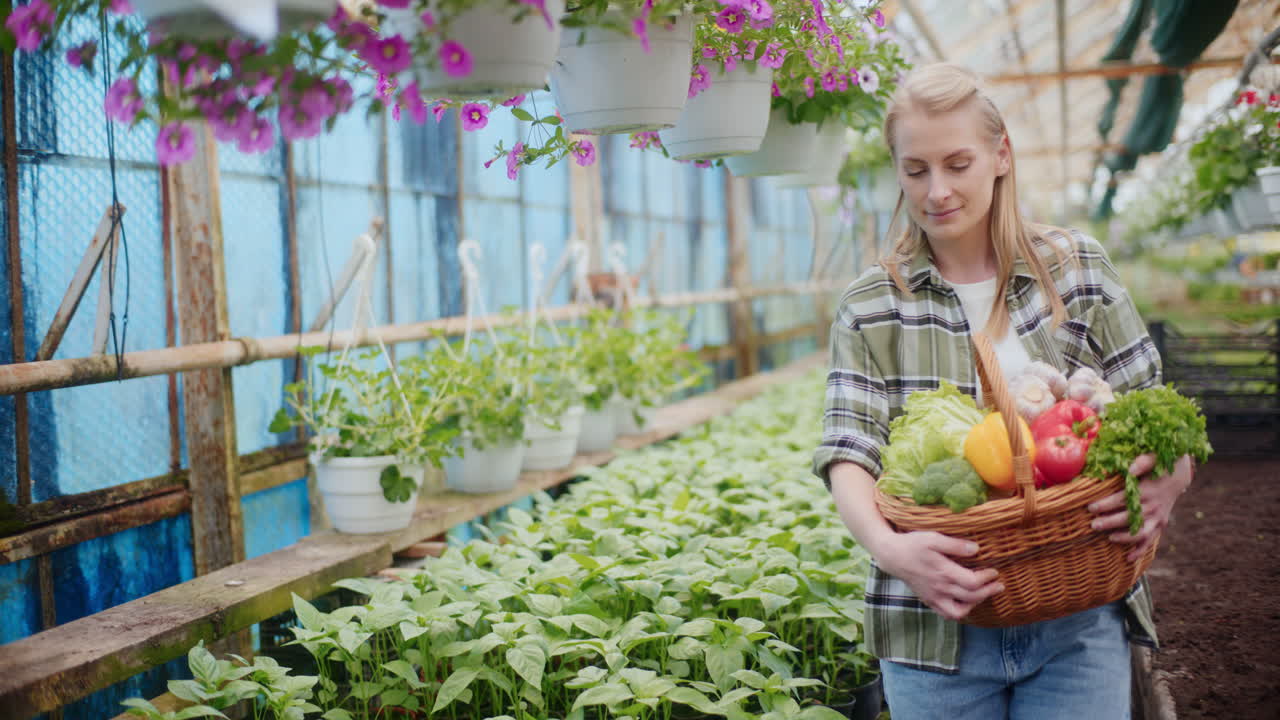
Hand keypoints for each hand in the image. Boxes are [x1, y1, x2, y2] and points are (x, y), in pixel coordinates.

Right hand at [875, 531, 1003, 621]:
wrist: (892, 556)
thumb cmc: (913, 544)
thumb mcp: (933, 538)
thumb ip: (955, 545)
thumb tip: (976, 549)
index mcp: (943, 572)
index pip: (972, 582)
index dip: (987, 579)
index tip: (994, 571)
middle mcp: (940, 588)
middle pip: (971, 597)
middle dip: (989, 591)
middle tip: (998, 584)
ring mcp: (934, 597)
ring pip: (959, 611)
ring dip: (975, 604)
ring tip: (983, 594)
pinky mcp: (929, 600)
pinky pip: (946, 614)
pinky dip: (959, 612)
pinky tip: (966, 602)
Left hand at [1089, 453, 1193, 561]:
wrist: (1178, 475)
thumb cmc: (1160, 464)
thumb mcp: (1155, 457)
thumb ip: (1143, 461)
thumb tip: (1130, 468)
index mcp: (1147, 490)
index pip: (1123, 499)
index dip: (1107, 504)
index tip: (1090, 507)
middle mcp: (1153, 507)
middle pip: (1129, 518)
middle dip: (1110, 522)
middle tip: (1093, 525)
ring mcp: (1157, 518)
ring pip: (1140, 532)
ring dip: (1124, 537)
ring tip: (1109, 538)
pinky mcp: (1160, 524)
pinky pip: (1150, 540)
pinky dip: (1140, 550)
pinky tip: (1128, 559)